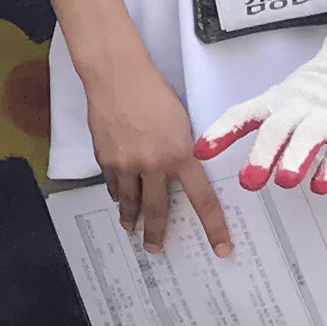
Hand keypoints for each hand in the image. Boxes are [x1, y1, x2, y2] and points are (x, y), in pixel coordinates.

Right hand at [92, 53, 230, 257]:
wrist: (116, 76)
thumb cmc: (154, 92)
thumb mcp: (181, 122)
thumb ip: (182, 151)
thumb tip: (182, 171)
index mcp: (180, 155)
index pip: (203, 200)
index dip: (214, 228)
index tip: (221, 249)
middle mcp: (153, 165)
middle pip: (157, 211)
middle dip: (156, 234)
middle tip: (155, 249)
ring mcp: (125, 164)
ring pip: (129, 201)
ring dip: (131, 217)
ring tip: (130, 227)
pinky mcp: (105, 158)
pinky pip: (112, 184)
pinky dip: (116, 191)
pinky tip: (117, 196)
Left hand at [200, 27, 326, 192]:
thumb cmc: (313, 90)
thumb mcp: (276, 100)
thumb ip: (248, 122)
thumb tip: (208, 148)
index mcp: (274, 102)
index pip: (241, 114)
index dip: (220, 132)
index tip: (200, 152)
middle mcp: (296, 109)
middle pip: (276, 130)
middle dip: (261, 155)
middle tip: (249, 181)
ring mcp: (324, 117)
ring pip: (308, 138)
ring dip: (295, 159)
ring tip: (285, 180)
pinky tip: (322, 184)